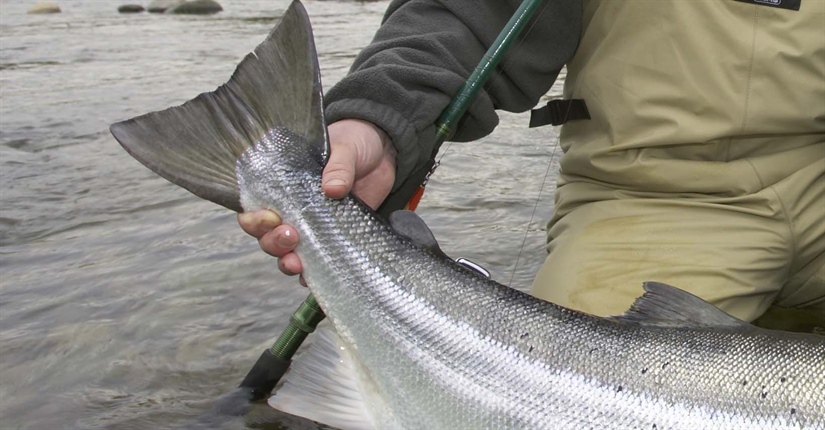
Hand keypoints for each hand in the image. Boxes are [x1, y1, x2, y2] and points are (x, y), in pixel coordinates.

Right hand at [238, 119, 396, 282]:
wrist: (386, 151)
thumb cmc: (356, 142)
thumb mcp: (346, 147)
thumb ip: (338, 165)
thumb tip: (332, 189)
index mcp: (285, 185)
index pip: (255, 207)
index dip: (255, 219)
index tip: (272, 218)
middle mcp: (294, 210)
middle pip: (268, 236)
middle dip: (273, 243)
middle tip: (291, 237)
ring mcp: (315, 227)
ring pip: (289, 253)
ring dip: (288, 262)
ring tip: (298, 264)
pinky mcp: (338, 239)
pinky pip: (320, 263)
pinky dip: (314, 274)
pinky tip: (314, 278)